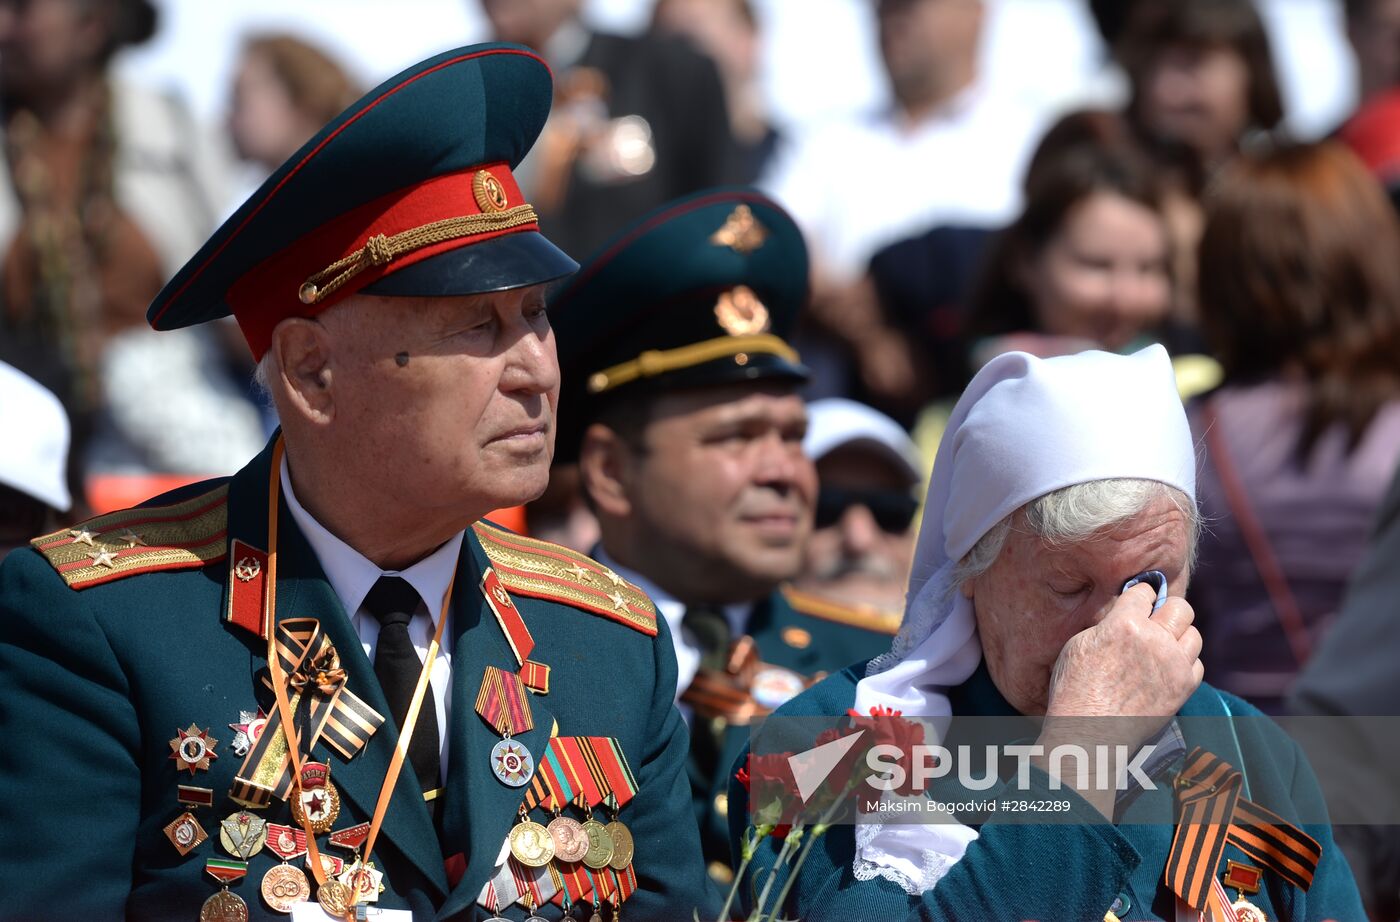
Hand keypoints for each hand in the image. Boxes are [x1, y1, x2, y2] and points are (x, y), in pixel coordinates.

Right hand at [1033, 584, 1202, 815]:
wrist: (1089, 731)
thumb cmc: (1074, 689)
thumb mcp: (1079, 644)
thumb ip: (1108, 624)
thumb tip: (1123, 616)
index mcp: (1124, 624)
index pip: (1145, 591)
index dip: (1139, 594)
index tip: (1137, 600)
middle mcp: (1155, 639)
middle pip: (1180, 607)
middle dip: (1167, 608)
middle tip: (1155, 619)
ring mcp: (1173, 665)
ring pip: (1194, 634)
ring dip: (1179, 635)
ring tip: (1163, 644)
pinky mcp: (1183, 687)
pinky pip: (1197, 663)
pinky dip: (1185, 662)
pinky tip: (1168, 667)